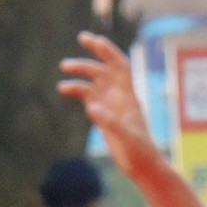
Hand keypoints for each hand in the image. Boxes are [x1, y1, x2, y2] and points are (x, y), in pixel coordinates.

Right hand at [59, 33, 159, 180]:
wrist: (143, 167)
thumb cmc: (140, 152)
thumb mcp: (126, 138)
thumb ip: (110, 122)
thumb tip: (91, 107)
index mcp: (129, 96)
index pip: (120, 66)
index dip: (108, 51)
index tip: (93, 39)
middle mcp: (120, 97)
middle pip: (105, 70)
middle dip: (92, 56)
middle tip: (78, 44)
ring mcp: (111, 106)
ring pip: (94, 83)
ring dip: (80, 75)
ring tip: (63, 73)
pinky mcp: (104, 117)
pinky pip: (88, 98)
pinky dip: (77, 91)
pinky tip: (64, 89)